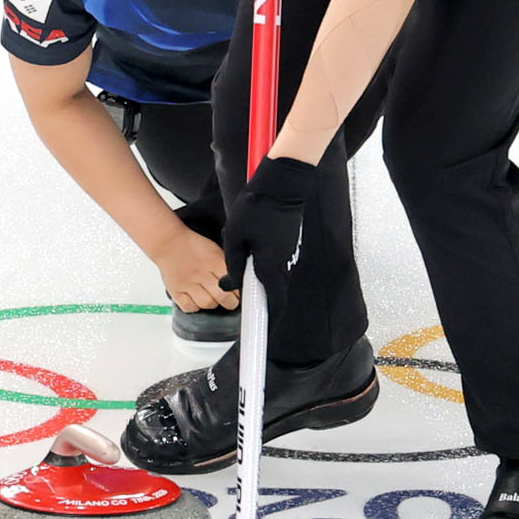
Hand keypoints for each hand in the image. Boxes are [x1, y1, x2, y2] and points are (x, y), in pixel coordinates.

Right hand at [153, 226, 238, 313]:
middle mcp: (202, 273)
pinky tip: (196, 300)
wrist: (169, 241)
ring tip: (213, 298)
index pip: (233, 283)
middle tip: (230, 301)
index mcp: (214, 261)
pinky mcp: (176, 290)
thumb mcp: (215, 249)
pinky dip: (195, 307)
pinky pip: (189, 307)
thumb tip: (240, 278)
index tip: (240, 294)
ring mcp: (188, 283)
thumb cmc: (192, 245)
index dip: (239, 292)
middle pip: (223, 297)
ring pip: (207, 303)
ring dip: (213, 304)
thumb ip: (226, 264)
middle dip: (230, 302)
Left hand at [219, 156, 316, 313]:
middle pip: (276, 295)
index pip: (275, 304)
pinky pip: (277, 267)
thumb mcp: (235, 236)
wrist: (283, 183)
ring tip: (245, 289)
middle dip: (264, 307)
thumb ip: (233, 265)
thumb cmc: (258, 207)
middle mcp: (284, 263)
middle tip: (249, 316)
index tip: (262, 335)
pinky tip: (253, 266)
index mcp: (271, 266)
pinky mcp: (288, 244)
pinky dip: (266, 274)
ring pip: (276, 280)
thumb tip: (229, 284)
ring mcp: (288, 254)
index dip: (269, 323)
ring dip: (263, 288)